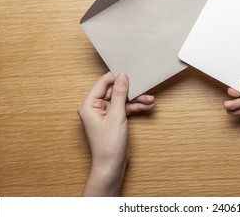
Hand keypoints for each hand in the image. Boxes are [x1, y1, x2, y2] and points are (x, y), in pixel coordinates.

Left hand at [78, 72, 154, 195]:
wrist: (112, 166)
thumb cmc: (108, 145)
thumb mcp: (116, 115)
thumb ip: (119, 94)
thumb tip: (122, 76)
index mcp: (89, 104)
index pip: (103, 83)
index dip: (117, 78)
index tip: (131, 73)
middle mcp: (96, 108)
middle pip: (115, 91)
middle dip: (131, 91)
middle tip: (144, 87)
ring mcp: (105, 114)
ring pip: (123, 100)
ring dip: (137, 100)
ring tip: (150, 99)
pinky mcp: (114, 120)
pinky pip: (126, 109)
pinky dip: (136, 108)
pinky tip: (148, 106)